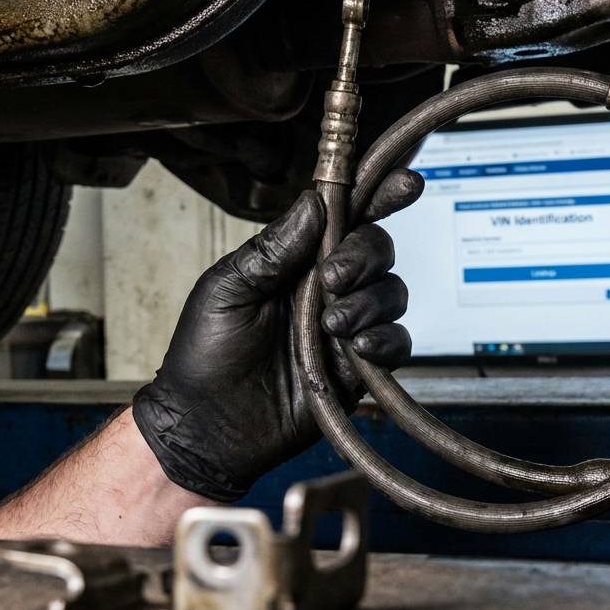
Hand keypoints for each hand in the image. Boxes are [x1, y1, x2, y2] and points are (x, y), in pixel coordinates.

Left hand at [132, 169, 423, 501]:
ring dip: (367, 303)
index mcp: (295, 261)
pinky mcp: (359, 368)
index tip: (405, 181)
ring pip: (392, 293)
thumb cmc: (205, 357)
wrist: (207, 427)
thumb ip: (273, 247)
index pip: (345, 216)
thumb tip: (314, 202)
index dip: (378, 193)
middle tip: (333, 278)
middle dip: (364, 256)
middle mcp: (327, 288)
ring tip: (331, 324)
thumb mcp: (227, 290)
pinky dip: (385, 340)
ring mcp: (346, 327)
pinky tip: (356, 347)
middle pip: (377, 249)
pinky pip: (398, 343)